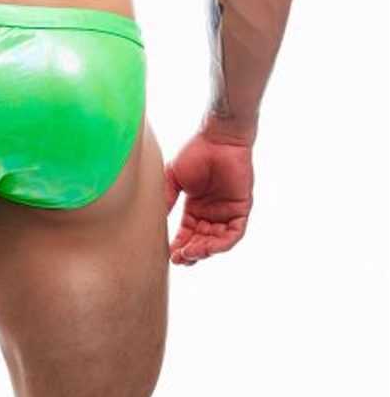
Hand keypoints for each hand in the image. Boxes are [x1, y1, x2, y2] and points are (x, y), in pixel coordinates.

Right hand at [164, 128, 253, 265]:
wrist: (218, 139)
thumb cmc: (195, 152)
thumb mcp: (173, 178)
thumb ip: (166, 199)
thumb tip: (156, 220)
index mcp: (195, 208)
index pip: (187, 234)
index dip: (178, 246)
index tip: (168, 254)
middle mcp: (211, 213)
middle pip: (201, 242)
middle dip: (190, 253)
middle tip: (178, 258)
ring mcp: (227, 212)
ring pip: (216, 242)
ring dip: (204, 251)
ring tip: (190, 253)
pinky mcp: (241, 210)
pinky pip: (233, 234)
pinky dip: (221, 244)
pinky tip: (207, 247)